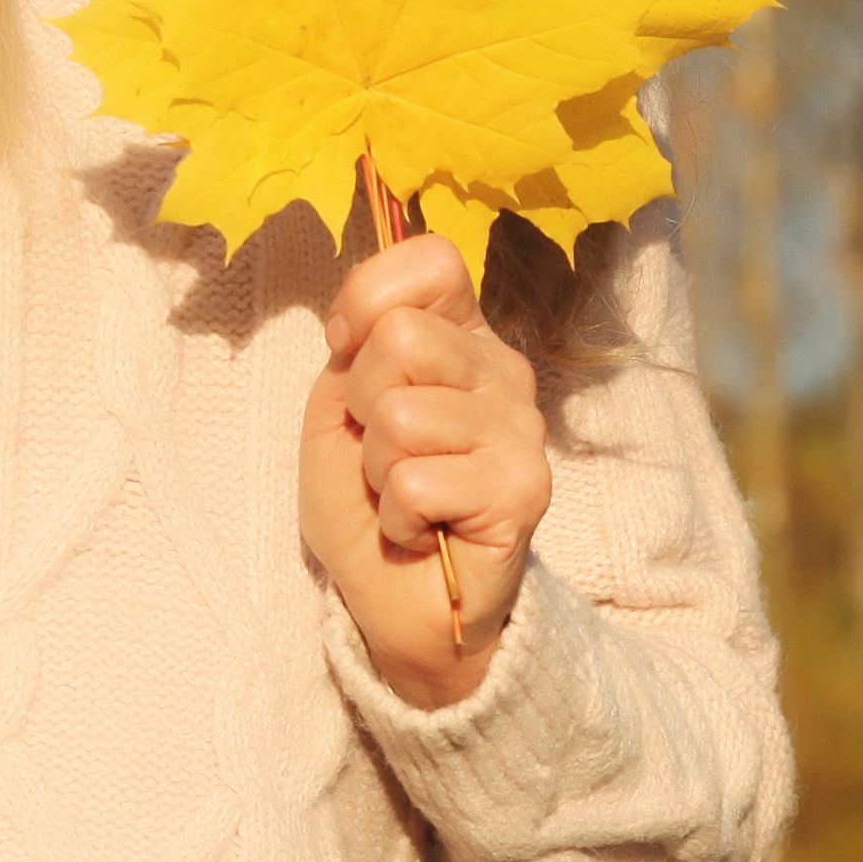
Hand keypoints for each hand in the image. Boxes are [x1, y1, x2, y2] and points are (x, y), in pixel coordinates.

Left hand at [303, 231, 547, 710]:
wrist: (394, 602)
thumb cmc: (367, 500)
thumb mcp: (338, 407)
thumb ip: (356, 346)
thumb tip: (368, 319)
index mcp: (461, 335)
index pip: (432, 259)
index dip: (368, 298)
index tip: (348, 353)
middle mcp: (502, 371)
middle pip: (403, 337)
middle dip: (363, 405)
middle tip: (382, 452)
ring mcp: (521, 429)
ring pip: (403, 417)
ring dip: (378, 471)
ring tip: (402, 495)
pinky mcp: (525, 489)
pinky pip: (418, 481)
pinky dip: (397, 516)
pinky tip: (422, 528)